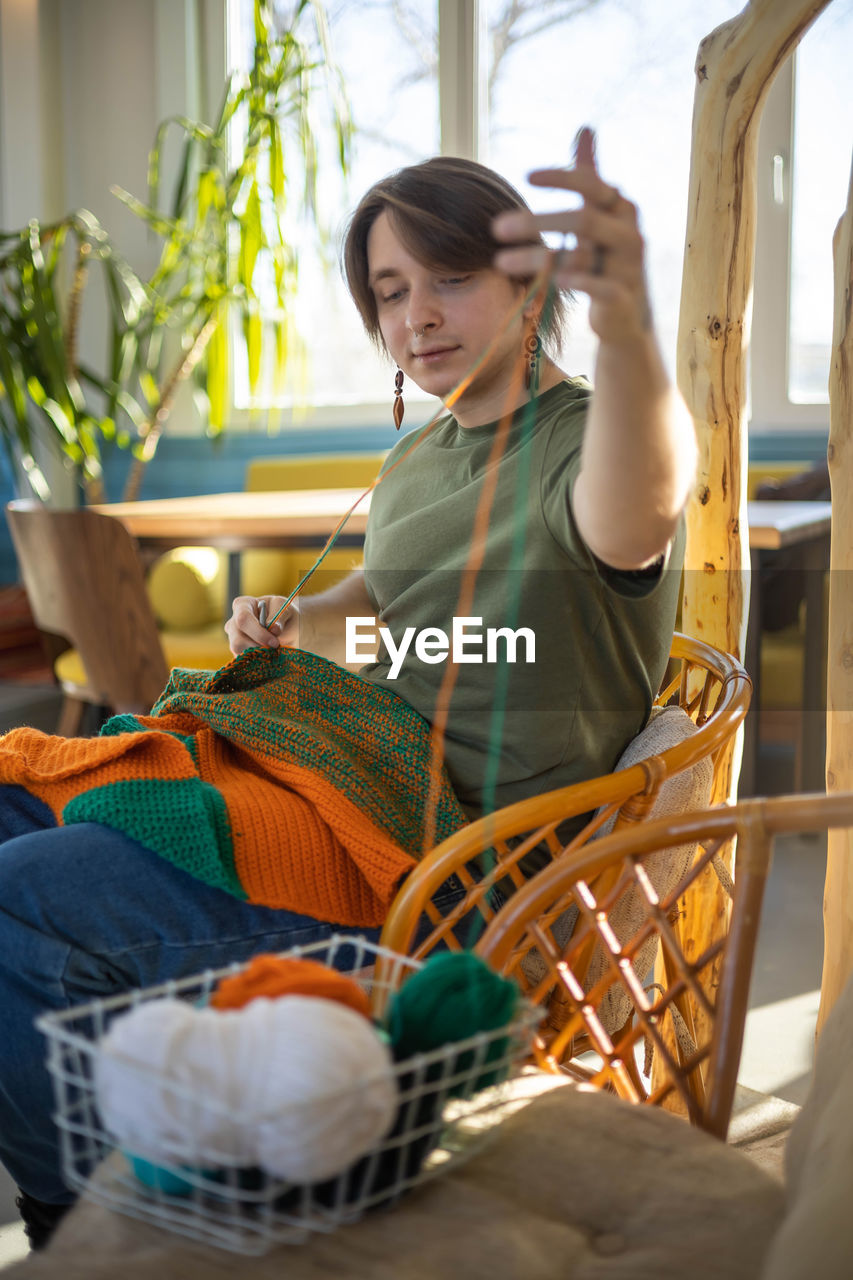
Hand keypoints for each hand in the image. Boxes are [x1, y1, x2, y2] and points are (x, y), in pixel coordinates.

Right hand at [224, 595, 299, 655]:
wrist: (286, 628)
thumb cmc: (283, 615)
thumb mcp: (286, 609)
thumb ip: (280, 616)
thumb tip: (273, 629)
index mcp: (243, 605)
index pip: (243, 619)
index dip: (258, 633)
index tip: (275, 642)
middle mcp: (234, 621)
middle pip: (237, 640)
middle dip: (258, 647)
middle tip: (275, 649)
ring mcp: (233, 637)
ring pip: (238, 651)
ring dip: (257, 654)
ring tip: (272, 650)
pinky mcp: (237, 651)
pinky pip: (242, 660)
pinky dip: (256, 660)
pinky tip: (266, 655)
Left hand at [492, 126, 650, 344]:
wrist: (628, 314)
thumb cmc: (607, 257)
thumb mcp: (602, 215)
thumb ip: (591, 176)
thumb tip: (585, 128)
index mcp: (621, 209)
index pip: (592, 184)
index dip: (562, 178)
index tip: (526, 177)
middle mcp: (629, 233)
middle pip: (582, 220)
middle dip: (536, 222)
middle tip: (496, 228)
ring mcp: (628, 267)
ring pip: (580, 257)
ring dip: (535, 258)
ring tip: (500, 262)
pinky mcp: (622, 298)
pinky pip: (598, 287)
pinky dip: (574, 283)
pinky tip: (549, 281)